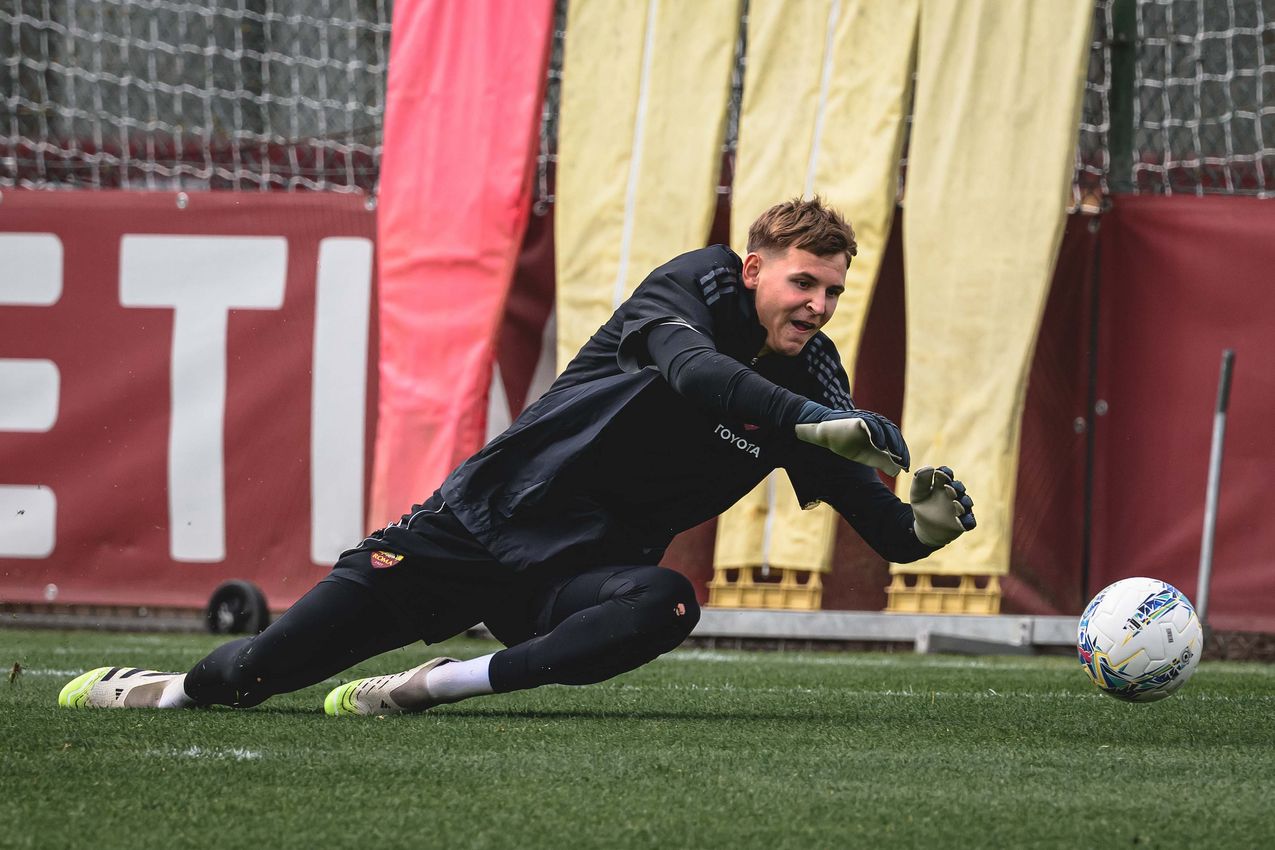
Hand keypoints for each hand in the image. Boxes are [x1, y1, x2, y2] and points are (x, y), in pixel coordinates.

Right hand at [794, 402, 909, 475]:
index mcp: (881, 431)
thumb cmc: (847, 444)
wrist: (826, 435)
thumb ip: (883, 461)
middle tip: (904, 463)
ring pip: (884, 428)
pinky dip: (877, 434)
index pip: (896, 440)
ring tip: (896, 456)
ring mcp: (869, 420)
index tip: (905, 467)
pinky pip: (870, 424)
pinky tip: (881, 446)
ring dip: (892, 442)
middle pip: (893, 433)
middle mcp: (877, 423)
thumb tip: (898, 471)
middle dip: (900, 449)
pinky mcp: (859, 419)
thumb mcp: (868, 456)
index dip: (902, 453)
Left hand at [910, 466, 975, 546]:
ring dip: (962, 502)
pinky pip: (969, 521)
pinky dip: (967, 520)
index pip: (946, 475)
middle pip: (958, 488)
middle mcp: (953, 495)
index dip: (945, 473)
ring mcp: (960, 509)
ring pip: (965, 503)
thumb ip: (920, 481)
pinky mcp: (963, 523)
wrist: (926, 529)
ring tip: (956, 502)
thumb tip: (929, 467)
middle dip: (955, 487)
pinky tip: (961, 519)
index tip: (940, 473)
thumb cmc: (923, 508)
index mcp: (942, 486)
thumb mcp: (917, 495)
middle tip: (949, 487)